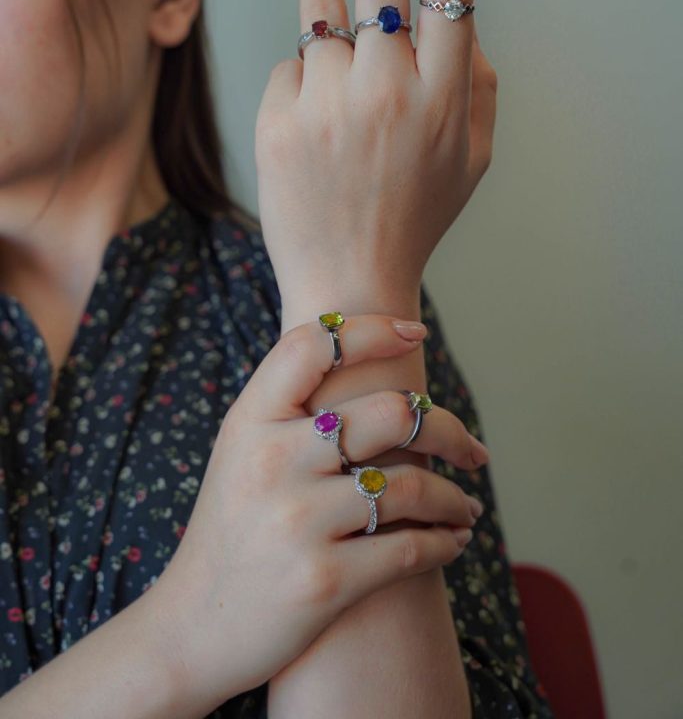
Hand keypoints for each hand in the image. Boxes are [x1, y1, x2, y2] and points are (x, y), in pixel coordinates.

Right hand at [151, 314, 486, 712]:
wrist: (189, 629)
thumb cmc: (231, 530)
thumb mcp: (240, 453)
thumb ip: (290, 409)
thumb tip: (369, 364)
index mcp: (250, 421)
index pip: (316, 346)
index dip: (371, 329)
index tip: (414, 334)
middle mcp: (273, 461)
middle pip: (392, 413)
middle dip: (448, 429)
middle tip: (471, 449)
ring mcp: (298, 521)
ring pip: (413, 485)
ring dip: (454, 498)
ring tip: (465, 508)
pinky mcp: (325, 580)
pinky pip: (411, 548)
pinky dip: (444, 542)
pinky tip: (452, 541)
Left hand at [255, 0, 497, 304]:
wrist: (349, 279)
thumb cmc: (415, 215)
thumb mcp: (471, 158)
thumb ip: (475, 85)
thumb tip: (458, 25)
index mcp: (443, 96)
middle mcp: (389, 90)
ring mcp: (329, 104)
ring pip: (322, 12)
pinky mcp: (280, 121)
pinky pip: (291, 65)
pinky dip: (303, 73)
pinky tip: (313, 104)